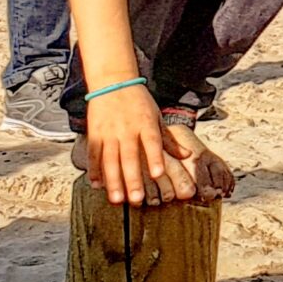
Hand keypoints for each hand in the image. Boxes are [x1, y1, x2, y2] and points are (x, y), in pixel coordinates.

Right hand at [84, 84, 194, 204]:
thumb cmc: (139, 102)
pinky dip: (94, 170)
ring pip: (110, 159)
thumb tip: (187, 155)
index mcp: (146, 123)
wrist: (113, 81)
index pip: (152, 142)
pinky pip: (94, 154)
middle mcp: (127, 129)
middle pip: (129, 157)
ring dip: (113, 181)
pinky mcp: (95, 133)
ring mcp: (109, 132)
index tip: (158, 174)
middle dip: (132, 179)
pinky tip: (97, 185)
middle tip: (136, 199)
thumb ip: (169, 139)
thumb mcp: (157, 116)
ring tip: (116, 200)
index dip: (155, 158)